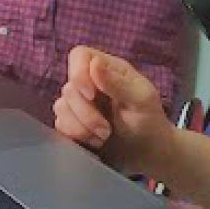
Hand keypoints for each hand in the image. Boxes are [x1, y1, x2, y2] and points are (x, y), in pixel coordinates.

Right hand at [52, 46, 172, 176]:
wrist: (148, 152)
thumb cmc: (149, 120)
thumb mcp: (141, 100)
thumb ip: (118, 83)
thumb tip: (94, 63)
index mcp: (107, 69)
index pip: (79, 56)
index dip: (78, 73)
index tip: (91, 95)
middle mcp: (89, 82)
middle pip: (69, 88)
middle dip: (86, 113)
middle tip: (106, 130)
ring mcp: (79, 103)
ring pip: (61, 108)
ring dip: (80, 127)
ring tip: (103, 137)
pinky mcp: (72, 123)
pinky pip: (59, 125)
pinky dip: (75, 135)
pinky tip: (94, 142)